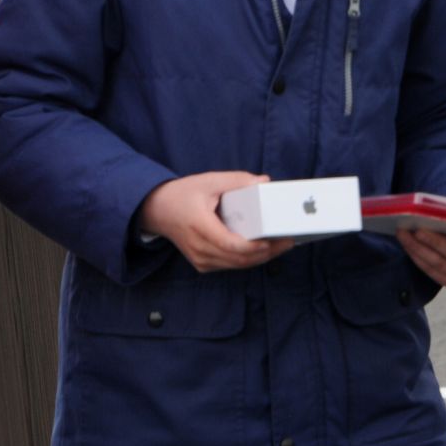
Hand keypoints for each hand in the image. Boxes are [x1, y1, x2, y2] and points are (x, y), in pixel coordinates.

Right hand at [137, 172, 294, 272]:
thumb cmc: (182, 194)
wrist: (157, 210)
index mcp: (200, 227)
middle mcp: (199, 248)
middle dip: (267, 253)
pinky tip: (263, 250)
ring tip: (281, 245)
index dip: (255, 247)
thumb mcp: (208, 181)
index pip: (232, 244)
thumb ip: (237, 180)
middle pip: (239, 259)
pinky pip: (230, 265)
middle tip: (288, 241)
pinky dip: (248, 259)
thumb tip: (264, 182)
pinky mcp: (203, 264)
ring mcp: (200, 259)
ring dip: (260, 258)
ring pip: (237, 265)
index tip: (275, 239)